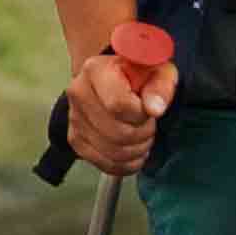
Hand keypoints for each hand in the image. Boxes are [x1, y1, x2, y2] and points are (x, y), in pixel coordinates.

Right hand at [61, 40, 176, 173]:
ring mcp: (75, 118)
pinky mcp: (75, 139)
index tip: (149, 109)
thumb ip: (160, 87)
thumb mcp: (158, 72)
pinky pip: (105, 164)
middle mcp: (78, 93)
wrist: (117, 79)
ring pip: (113, 152)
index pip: (119, 105)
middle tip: (149, 124)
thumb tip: (154, 109)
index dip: (142, 115)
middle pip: (117, 133)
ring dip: (137, 150)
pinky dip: (126, 164)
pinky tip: (134, 150)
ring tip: (142, 136)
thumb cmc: (139, 75)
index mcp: (95, 71)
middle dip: (143, 134)